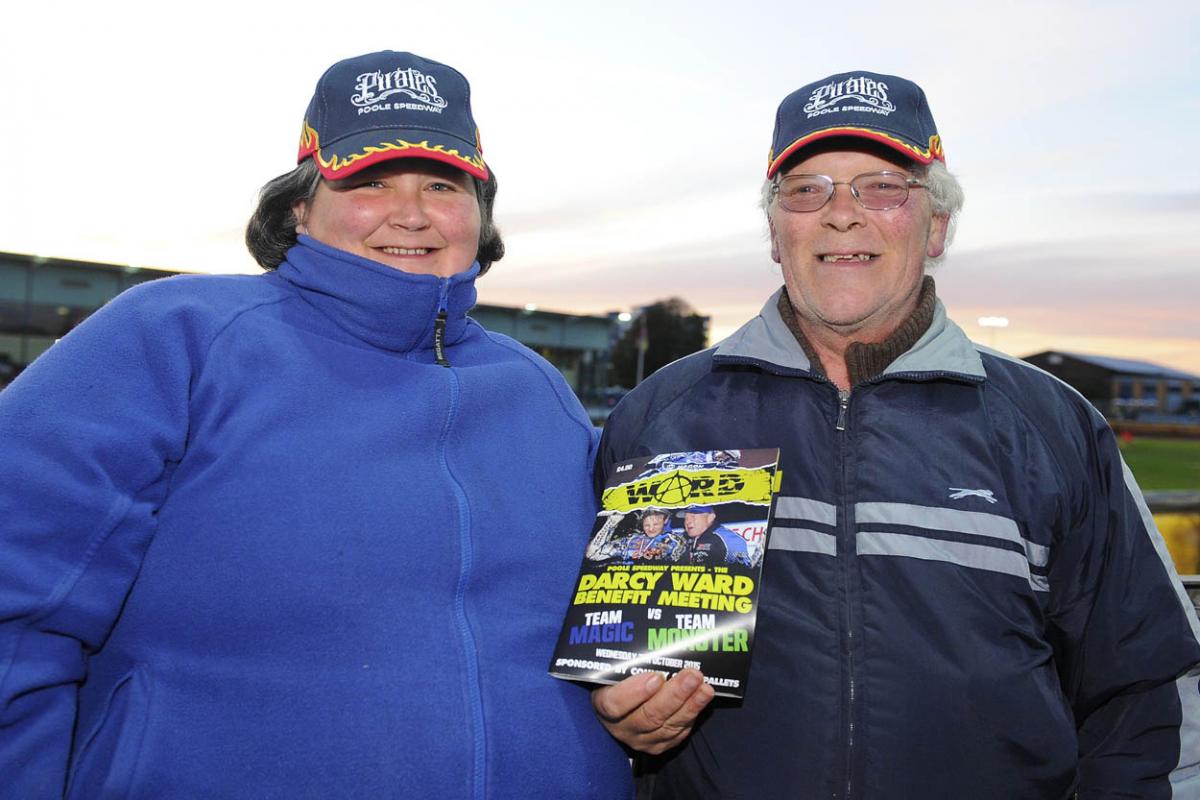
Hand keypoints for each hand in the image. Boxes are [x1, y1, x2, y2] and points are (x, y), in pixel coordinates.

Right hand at [591, 668, 713, 753]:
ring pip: (667, 726)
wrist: (623, 702)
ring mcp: (641, 739)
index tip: (656, 677)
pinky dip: (692, 714)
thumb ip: (628, 657)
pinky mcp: (659, 744)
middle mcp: (621, 726)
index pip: (614, 704)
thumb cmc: (619, 677)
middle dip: (674, 695)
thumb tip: (650, 634)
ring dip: (690, 705)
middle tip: (692, 676)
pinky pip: (678, 732)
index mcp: (603, 703)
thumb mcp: (616, 666)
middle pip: (648, 716)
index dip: (635, 692)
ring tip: (704, 687)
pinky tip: (702, 698)